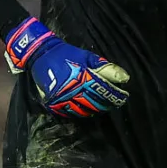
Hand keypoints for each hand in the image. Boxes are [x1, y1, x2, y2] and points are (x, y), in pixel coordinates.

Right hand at [4, 17, 129, 117]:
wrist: (41, 54)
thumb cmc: (68, 54)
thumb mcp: (88, 57)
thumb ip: (106, 68)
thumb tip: (125, 78)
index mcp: (83, 77)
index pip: (105, 91)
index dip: (116, 95)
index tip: (124, 97)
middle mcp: (73, 90)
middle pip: (96, 104)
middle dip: (107, 104)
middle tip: (114, 103)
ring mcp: (62, 99)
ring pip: (84, 112)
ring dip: (95, 110)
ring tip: (101, 107)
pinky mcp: (53, 104)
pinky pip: (70, 114)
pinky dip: (80, 113)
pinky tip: (86, 109)